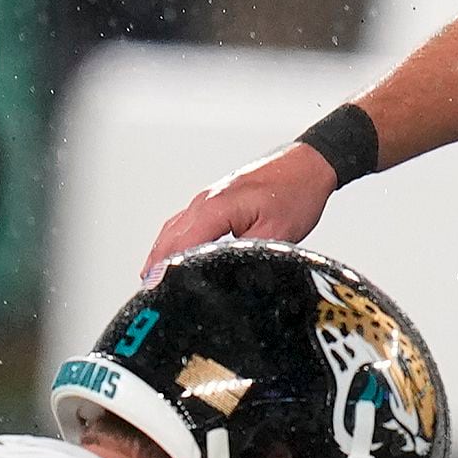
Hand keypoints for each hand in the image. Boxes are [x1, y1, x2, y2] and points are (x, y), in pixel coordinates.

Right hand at [143, 144, 333, 274]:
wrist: (309, 164)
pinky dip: (172, 239)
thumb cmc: (297, 191)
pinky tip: (171, 251)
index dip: (168, 268)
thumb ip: (250, 257)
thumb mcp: (279, 234)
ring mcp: (209, 197)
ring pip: (174, 227)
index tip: (157, 288)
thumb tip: (231, 277)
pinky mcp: (215, 198)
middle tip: (149, 292)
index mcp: (218, 207)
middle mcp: (207, 200)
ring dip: (161, 252)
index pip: (182, 243)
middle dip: (157, 264)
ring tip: (151, 279)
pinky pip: (185, 221)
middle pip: (170, 236)